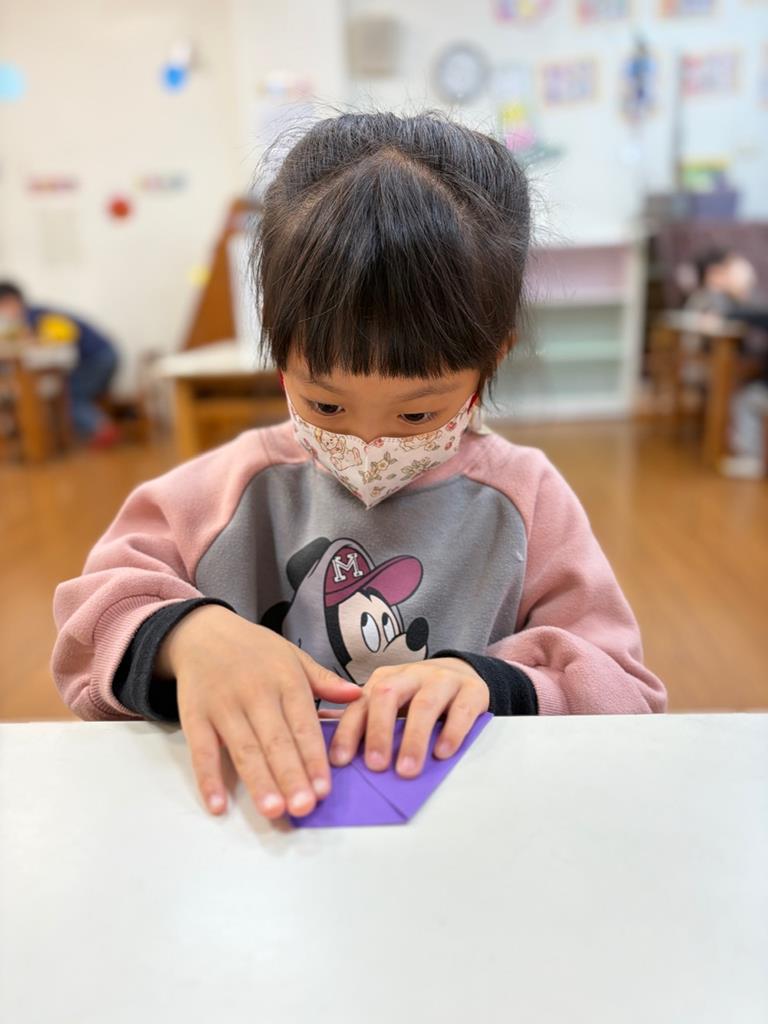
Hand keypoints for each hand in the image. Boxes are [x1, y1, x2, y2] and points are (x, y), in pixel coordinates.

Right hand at [157, 606, 360, 819]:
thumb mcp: (292, 656)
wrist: (203, 632)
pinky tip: (218, 805)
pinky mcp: (194, 716)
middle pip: (275, 741)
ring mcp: (223, 706)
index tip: (324, 789)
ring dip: (258, 781)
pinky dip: (208, 779)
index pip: (303, 725)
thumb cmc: (254, 650)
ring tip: (273, 810)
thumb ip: (323, 680)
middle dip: (291, 775)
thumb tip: (357, 695)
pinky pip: (202, 751)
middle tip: (303, 806)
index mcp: (285, 680)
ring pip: (243, 749)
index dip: (314, 758)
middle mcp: (256, 694)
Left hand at [328, 658, 489, 777]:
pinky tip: (442, 753)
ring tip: (407, 769)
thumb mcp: (390, 703)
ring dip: (414, 738)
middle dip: (379, 731)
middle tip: (376, 765)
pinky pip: (461, 710)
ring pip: (425, 704)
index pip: (360, 704)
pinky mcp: (472, 690)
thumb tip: (322, 739)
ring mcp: (442, 680)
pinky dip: (451, 732)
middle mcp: (411, 675)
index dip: (349, 731)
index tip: (340, 761)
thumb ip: (363, 719)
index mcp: (385, 680)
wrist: (463, 674)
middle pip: (388, 696)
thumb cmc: (418, 697)